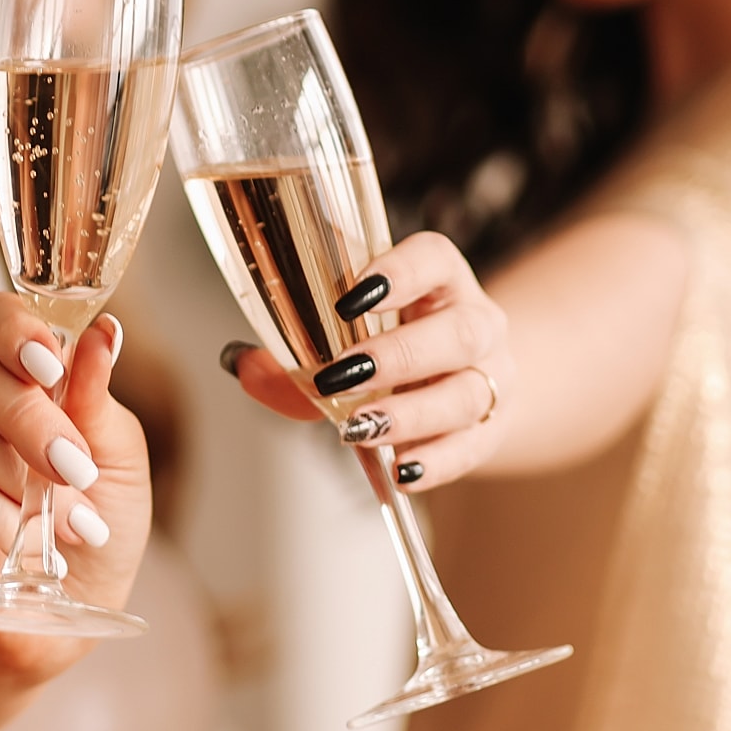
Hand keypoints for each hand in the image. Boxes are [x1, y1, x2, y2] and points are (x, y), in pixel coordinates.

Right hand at [0, 295, 152, 610]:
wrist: (56, 612)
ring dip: (23, 479)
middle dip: (35, 421)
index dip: (15, 331)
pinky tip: (24, 542)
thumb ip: (97, 399)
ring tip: (68, 520)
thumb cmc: (90, 521)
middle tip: (77, 468)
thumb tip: (105, 333)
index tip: (50, 363)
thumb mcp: (116, 458)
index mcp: (8, 371)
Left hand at [222, 230, 513, 491]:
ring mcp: (492, 376)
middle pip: (458, 333)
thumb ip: (296, 343)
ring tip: (358, 429)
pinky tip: (401, 471)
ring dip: (410, 414)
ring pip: (467, 393)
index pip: (434, 259)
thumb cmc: (393, 339)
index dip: (398, 273)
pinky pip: (473, 447)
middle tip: (343, 374)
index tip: (350, 296)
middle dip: (398, 356)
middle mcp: (477, 322)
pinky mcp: (492, 427)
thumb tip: (238, 362)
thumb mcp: (351, 326)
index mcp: (440, 278)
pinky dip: (436, 462)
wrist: (459, 375)